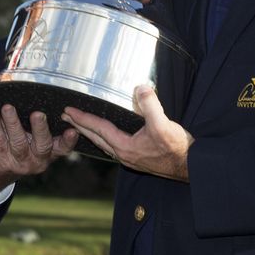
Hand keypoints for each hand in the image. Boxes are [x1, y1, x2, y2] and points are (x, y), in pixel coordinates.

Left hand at [0, 104, 77, 199]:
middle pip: (42, 145)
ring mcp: (20, 161)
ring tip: (8, 107)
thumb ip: (35, 118)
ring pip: (18, 141)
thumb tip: (32, 86)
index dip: (69, 140)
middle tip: (38, 114)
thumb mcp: (31, 137)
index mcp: (49, 152)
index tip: (72, 130)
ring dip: (13, 122)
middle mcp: (37, 159)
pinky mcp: (1, 160)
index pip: (63, 147)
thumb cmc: (15, 146)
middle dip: (40, 128)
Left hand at [61, 85, 193, 181]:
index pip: (98, 128)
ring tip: (79, 124)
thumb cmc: (177, 148)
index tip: (68, 110)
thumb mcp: (163, 124)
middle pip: (95, 137)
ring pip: (103, 143)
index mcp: (124, 146)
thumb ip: (150, 105)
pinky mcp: (137, 157)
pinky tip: (105, 135)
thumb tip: (140, 88)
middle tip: (64, 116)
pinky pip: (112, 145)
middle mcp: (123, 154)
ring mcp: (130, 157)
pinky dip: (103, 137)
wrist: (190, 166)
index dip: (82, 118)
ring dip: (90, 132)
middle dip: (79, 125)